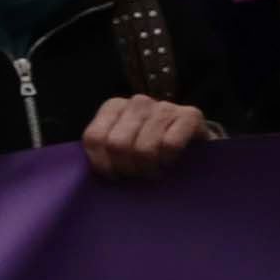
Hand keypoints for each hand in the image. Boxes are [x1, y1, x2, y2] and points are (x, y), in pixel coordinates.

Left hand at [75, 93, 206, 184]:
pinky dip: (168, 161)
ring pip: (144, 148)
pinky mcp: (190, 114)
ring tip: (154, 172)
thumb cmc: (151, 149)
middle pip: (117, 145)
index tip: (115, 177)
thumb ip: (104, 152)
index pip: (94, 138)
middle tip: (138, 176)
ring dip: (149, 169)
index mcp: (113, 106)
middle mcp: (137, 102)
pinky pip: (170, 145)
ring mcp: (164, 106)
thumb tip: (86, 175)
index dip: (102, 164)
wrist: (192, 143)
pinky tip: (170, 163)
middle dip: (127, 169)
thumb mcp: (122, 148)